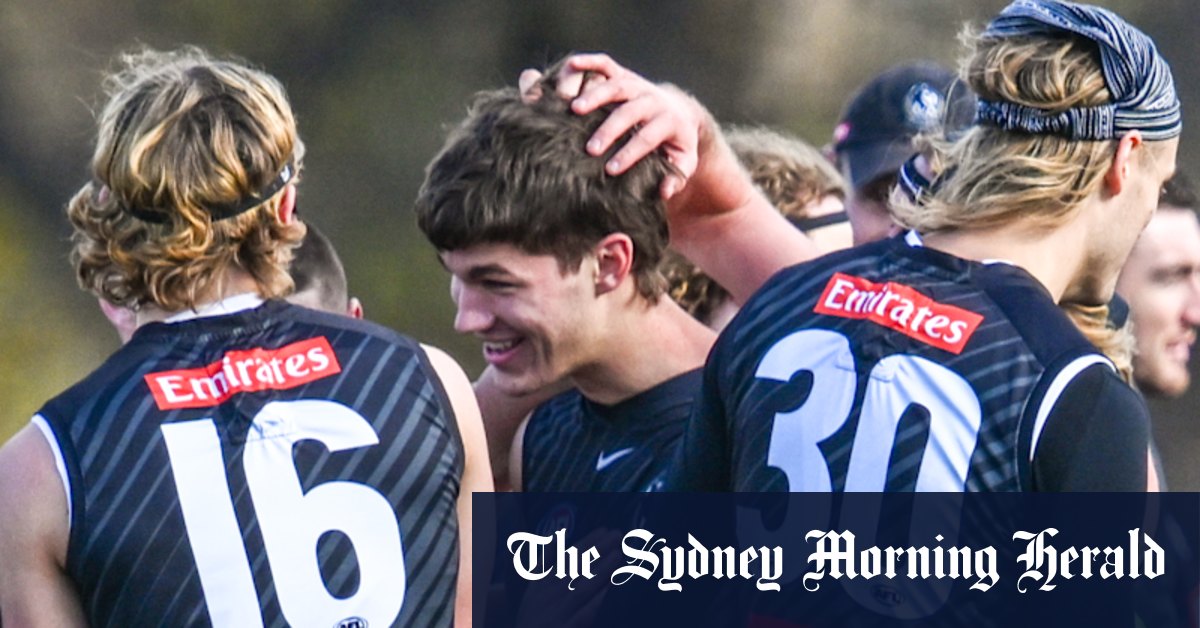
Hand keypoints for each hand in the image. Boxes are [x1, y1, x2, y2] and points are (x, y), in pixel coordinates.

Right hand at [546, 53, 711, 200]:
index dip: (630, 153)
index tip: (611, 170)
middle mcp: (654, 99)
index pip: (648, 137)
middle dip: (610, 129)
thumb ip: (676, 178)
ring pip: (617, 85)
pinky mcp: (625, 74)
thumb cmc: (677, 144)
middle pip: (631, 110)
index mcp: (670, 121)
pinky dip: (589, 61)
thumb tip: (664, 191)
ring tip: (573, 109)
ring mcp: (638, 84)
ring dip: (595, 95)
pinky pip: (607, 64)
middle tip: (590, 149)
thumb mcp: (683, 162)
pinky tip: (571, 63)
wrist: (679, 112)